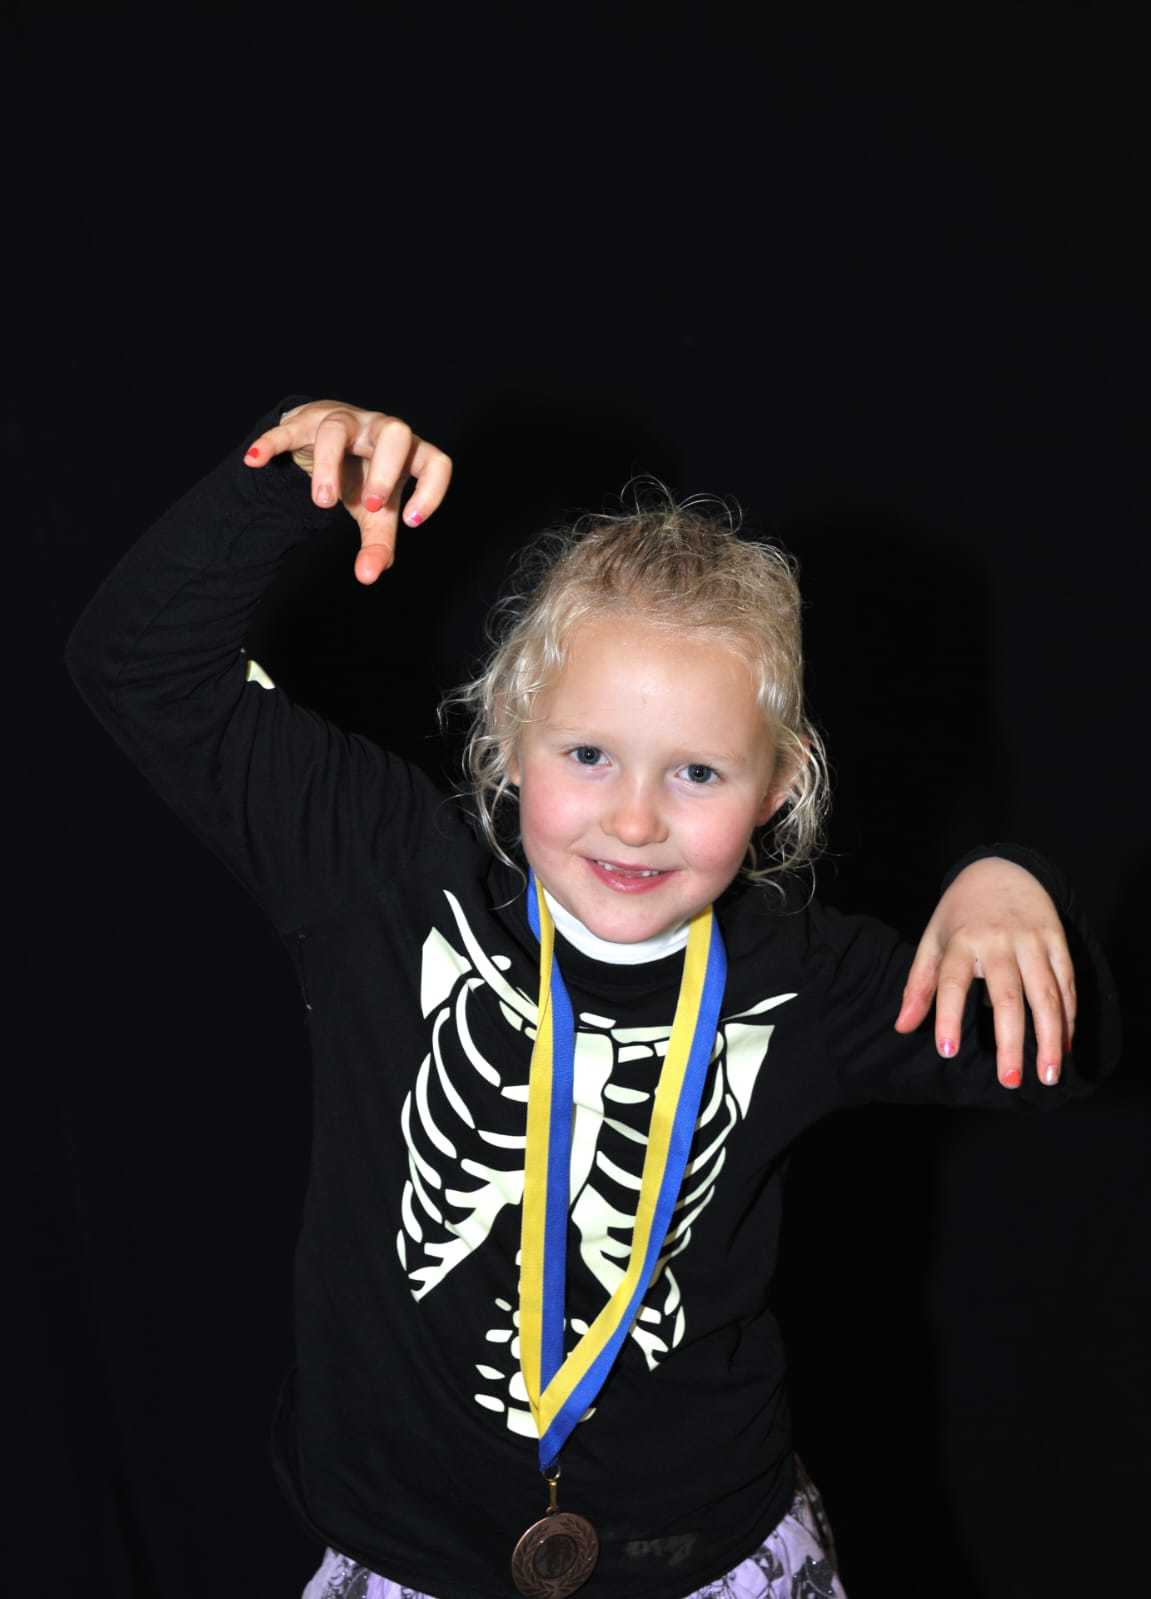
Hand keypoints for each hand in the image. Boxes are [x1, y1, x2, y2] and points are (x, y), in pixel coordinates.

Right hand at [243, 399, 451, 584]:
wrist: (330, 441)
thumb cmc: (362, 479)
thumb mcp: (374, 514)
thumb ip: (378, 544)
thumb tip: (368, 577)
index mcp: (407, 454)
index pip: (436, 462)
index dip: (431, 491)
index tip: (410, 522)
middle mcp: (381, 430)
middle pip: (396, 433)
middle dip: (385, 472)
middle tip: (369, 508)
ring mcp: (345, 422)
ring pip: (337, 430)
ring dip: (329, 466)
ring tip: (323, 504)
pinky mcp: (306, 422)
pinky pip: (288, 429)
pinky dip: (272, 444)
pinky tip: (255, 461)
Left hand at [893, 857, 1076, 1088]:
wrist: (1002, 870)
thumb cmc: (961, 915)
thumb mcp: (932, 940)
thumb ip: (919, 985)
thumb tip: (903, 1027)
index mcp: (961, 940)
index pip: (952, 982)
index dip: (949, 1016)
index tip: (948, 1050)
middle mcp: (998, 941)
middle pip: (1008, 997)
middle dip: (1011, 1042)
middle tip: (1009, 1081)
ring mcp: (1032, 941)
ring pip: (1046, 995)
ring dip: (1050, 1038)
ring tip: (1048, 1075)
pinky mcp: (1057, 942)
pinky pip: (1067, 984)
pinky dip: (1068, 1017)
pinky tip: (1065, 1046)